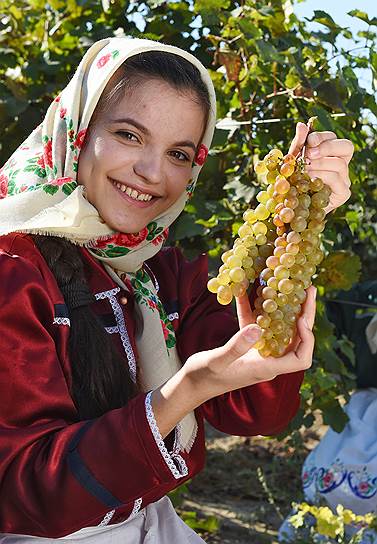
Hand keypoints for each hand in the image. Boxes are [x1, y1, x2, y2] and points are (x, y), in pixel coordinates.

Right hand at [184, 286, 315, 401]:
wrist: (191, 384)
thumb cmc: (203, 377)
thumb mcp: (217, 361)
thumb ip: (236, 347)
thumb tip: (258, 328)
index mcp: (266, 368)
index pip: (300, 359)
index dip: (307, 339)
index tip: (300, 318)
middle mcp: (267, 360)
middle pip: (296, 339)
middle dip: (303, 314)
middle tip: (308, 289)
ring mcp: (259, 353)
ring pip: (280, 329)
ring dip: (286, 309)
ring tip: (292, 287)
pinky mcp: (248, 346)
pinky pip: (257, 325)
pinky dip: (255, 310)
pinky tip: (250, 290)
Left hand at [289, 122, 352, 212]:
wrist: (289, 205)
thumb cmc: (292, 180)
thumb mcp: (293, 160)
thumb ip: (298, 143)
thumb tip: (301, 125)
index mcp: (331, 153)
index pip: (334, 138)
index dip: (323, 137)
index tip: (309, 142)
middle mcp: (341, 164)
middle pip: (347, 147)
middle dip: (327, 148)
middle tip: (309, 156)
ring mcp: (344, 179)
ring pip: (340, 164)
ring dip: (320, 165)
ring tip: (304, 171)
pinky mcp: (343, 193)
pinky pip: (337, 181)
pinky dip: (322, 178)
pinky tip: (309, 181)